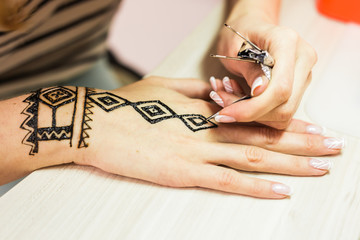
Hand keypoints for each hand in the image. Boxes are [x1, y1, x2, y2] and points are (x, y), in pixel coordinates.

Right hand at [77, 77, 341, 198]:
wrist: (96, 122)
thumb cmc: (127, 104)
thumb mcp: (164, 87)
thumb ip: (194, 90)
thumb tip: (217, 93)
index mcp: (205, 108)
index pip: (255, 116)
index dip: (287, 123)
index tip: (313, 127)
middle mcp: (208, 129)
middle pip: (264, 136)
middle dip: (303, 142)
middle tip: (334, 146)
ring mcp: (198, 152)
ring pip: (254, 157)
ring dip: (291, 163)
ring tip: (321, 167)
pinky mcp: (184, 173)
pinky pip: (228, 182)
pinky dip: (256, 188)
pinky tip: (281, 191)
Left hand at [211, 13, 316, 128]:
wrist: (250, 26)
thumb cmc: (240, 32)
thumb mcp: (233, 47)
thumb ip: (249, 68)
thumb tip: (260, 91)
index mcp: (287, 42)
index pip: (280, 88)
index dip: (254, 107)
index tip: (227, 111)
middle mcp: (302, 58)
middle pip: (285, 105)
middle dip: (250, 113)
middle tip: (222, 107)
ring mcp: (304, 73)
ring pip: (284, 113)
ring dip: (252, 115)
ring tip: (228, 98)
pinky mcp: (299, 86)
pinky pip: (280, 111)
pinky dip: (258, 113)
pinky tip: (241, 100)